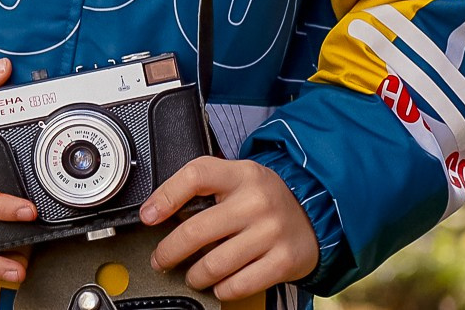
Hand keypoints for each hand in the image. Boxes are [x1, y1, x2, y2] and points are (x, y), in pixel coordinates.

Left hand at [144, 157, 319, 299]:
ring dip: (195, 275)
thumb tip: (158, 209)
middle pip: (196, 230)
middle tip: (161, 259)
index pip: (195, 176)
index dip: (165, 196)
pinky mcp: (284, 261)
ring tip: (192, 275)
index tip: (148, 216)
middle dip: (169, 251)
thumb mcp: (236, 177)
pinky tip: (218, 285)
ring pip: (215, 263)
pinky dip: (222, 290)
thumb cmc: (264, 197)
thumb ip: (203, 186)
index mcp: (240, 175)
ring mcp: (271, 232)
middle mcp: (256, 202)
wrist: (316, 213)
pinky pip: (241, 284)